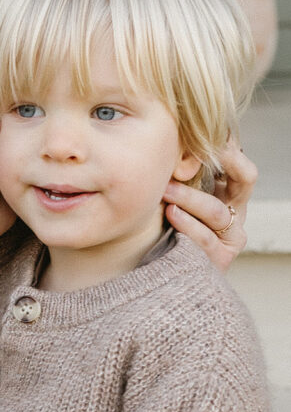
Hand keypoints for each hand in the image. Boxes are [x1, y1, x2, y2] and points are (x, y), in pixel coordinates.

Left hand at [163, 140, 257, 271]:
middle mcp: (237, 213)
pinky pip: (205, 239)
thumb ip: (183, 176)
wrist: (169, 277)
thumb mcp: (180, 198)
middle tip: (195, 150)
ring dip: (190, 197)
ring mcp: (231, 238)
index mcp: (232, 194)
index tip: (211, 133)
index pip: (242, 163)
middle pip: (245, 179)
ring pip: (216, 211)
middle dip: (224, 160)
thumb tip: (174, 139)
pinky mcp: (220, 259)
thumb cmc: (170, 230)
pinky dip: (187, 225)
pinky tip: (171, 214)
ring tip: (166, 189)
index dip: (232, 148)